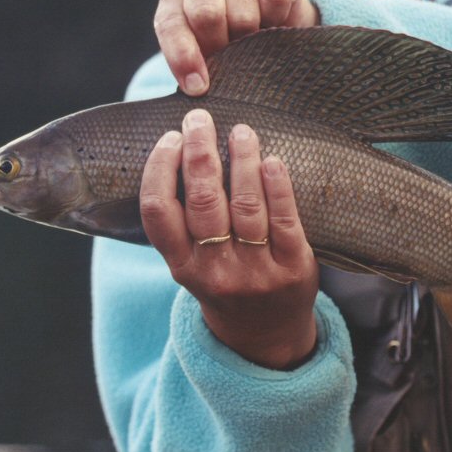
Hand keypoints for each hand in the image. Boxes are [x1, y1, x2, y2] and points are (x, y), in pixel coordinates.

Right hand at [139, 108, 318, 369]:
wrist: (266, 334)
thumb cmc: (224, 282)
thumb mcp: (192, 265)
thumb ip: (183, 223)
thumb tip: (181, 151)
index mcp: (182, 266)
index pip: (158, 212)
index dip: (160, 170)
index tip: (170, 138)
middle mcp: (215, 270)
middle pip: (203, 202)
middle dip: (199, 153)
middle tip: (200, 118)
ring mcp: (255, 271)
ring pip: (246, 206)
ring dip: (242, 161)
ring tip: (241, 131)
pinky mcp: (292, 267)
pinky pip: (284, 219)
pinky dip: (277, 186)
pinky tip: (271, 161)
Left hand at [153, 0, 319, 94]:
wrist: (282, 28)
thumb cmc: (235, 47)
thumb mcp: (209, 57)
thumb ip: (197, 66)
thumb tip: (199, 89)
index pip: (170, 24)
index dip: (183, 57)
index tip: (198, 87)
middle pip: (205, 12)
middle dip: (220, 44)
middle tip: (234, 60)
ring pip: (243, 12)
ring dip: (253, 38)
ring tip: (258, 43)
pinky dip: (278, 18)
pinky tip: (277, 25)